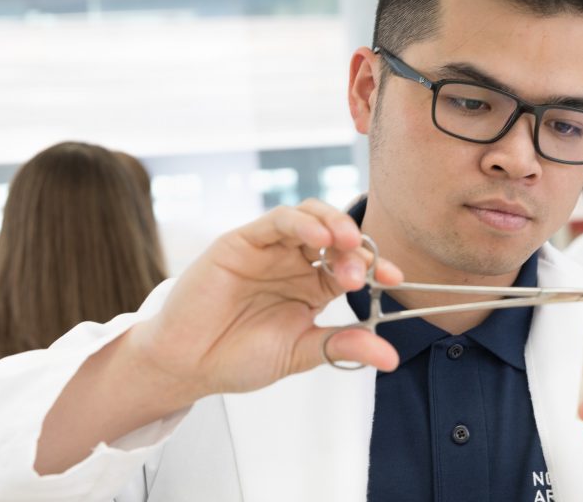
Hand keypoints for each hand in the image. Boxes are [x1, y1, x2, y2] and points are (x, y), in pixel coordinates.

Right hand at [129, 198, 401, 400]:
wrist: (188, 365)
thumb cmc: (239, 358)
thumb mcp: (301, 353)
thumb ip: (343, 347)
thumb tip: (392, 358)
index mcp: (314, 286)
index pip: (353, 264)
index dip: (375, 266)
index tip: (394, 279)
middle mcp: (296, 262)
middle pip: (336, 237)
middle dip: (357, 247)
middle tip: (368, 268)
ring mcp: (271, 249)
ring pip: (310, 218)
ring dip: (333, 224)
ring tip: (348, 242)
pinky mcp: (242, 240)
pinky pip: (276, 221)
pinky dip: (300, 222)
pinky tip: (317, 236)